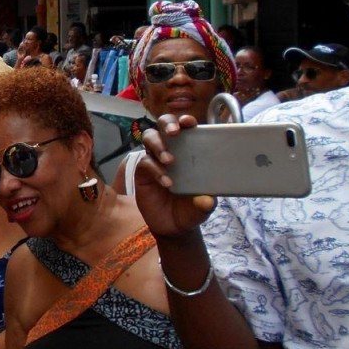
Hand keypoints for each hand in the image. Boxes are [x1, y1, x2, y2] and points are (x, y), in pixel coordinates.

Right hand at [131, 115, 217, 239]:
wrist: (172, 227)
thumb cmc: (190, 209)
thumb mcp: (202, 208)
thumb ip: (205, 203)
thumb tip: (207, 200)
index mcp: (190, 150)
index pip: (186, 129)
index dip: (186, 121)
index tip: (190, 123)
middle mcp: (171, 150)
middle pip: (163, 124)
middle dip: (168, 124)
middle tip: (174, 133)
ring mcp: (155, 159)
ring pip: (150, 137)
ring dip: (158, 144)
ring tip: (169, 160)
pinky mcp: (142, 171)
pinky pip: (145, 162)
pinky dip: (155, 169)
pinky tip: (166, 182)